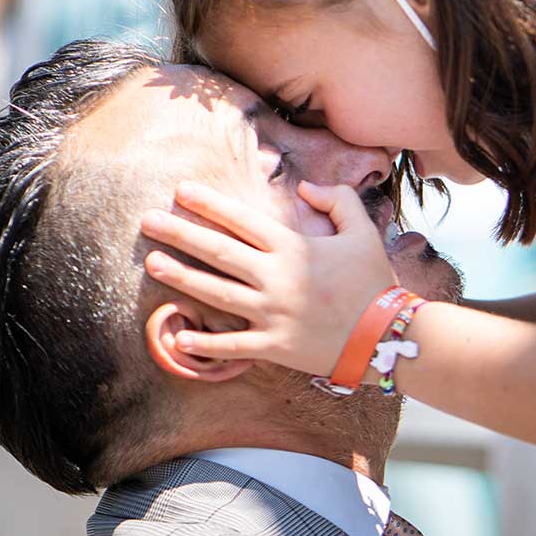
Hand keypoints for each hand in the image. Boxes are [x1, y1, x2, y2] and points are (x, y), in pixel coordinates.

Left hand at [138, 180, 398, 377]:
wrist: (387, 335)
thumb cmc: (374, 281)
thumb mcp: (362, 231)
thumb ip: (337, 200)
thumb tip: (306, 188)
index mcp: (293, 249)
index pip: (242, 220)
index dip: (209, 205)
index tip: (180, 191)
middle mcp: (276, 279)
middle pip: (219, 252)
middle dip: (180, 234)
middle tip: (147, 221)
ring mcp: (271, 314)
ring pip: (217, 294)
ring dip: (182, 278)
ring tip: (153, 264)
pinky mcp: (273, 347)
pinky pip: (232, 347)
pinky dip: (204, 345)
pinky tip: (177, 338)